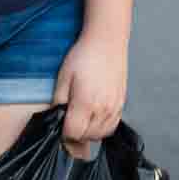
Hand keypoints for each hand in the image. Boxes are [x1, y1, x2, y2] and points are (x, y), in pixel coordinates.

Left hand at [52, 30, 126, 158]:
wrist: (107, 42)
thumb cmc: (84, 56)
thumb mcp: (63, 78)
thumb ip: (58, 102)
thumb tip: (56, 120)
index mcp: (86, 103)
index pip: (73, 133)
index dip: (63, 132)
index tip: (59, 123)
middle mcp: (103, 109)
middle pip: (86, 137)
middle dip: (74, 133)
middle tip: (68, 118)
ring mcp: (115, 108)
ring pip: (100, 135)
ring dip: (88, 132)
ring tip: (80, 117)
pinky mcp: (121, 105)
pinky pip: (111, 127)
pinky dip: (101, 128)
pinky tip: (93, 116)